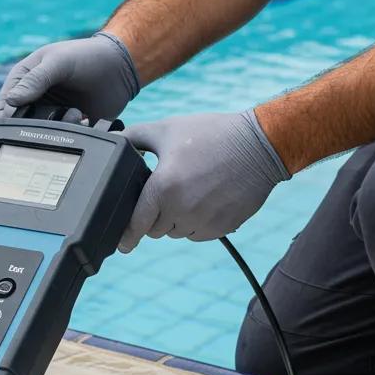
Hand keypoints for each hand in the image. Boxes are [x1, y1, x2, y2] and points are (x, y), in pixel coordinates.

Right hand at [0, 32, 139, 123]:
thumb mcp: (58, 62)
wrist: (120, 66)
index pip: (4, 107)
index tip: (28, 116)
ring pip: (42, 135)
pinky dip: (72, 134)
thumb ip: (35, 80)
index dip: (9, 117)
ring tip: (76, 113)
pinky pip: (63, 139)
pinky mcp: (69, 124)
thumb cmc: (86, 56)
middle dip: (36, 126)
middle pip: (20, 126)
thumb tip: (11, 101)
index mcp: (22, 81)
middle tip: (57, 115)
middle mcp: (34, 100)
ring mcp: (51, 113)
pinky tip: (85, 119)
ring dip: (58, 128)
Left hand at [118, 109, 289, 251]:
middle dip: (154, 215)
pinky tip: (202, 201)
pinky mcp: (223, 227)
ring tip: (186, 193)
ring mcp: (204, 221)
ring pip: (177, 233)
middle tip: (165, 193)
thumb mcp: (166, 129)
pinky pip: (198, 234)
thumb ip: (133, 137)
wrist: (259, 145)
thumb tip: (114, 140)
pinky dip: (195, 224)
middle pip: (155, 229)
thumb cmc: (211, 135)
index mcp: (163, 188)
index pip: (137, 223)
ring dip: (175, 220)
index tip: (122, 244)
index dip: (126, 235)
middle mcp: (182, 209)